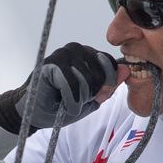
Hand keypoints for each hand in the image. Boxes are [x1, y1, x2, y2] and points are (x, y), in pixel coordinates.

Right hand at [0, 42, 118, 134]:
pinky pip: (71, 82)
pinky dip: (70, 99)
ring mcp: (63, 54)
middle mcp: (77, 50)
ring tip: (67, 102)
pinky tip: (61, 102)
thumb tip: (126, 70)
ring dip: (80, 98)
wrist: (35, 113)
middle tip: (78, 101)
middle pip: (102, 73)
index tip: (97, 97)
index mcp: (89, 55)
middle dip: (93, 94)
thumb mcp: (93, 99)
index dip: (107, 85)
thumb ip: (109, 85)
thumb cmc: (62, 105)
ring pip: (88, 78)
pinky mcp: (51, 64)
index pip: (111, 63)